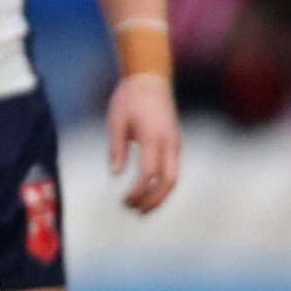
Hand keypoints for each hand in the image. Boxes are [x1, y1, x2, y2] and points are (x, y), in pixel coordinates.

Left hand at [107, 73, 179, 213]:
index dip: (138, 191)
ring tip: (140, 209)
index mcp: (153, 136)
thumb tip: (115, 174)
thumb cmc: (129, 98)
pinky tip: (147, 193)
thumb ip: (116, 148)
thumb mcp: (116, 121)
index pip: (149, 172)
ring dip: (159, 196)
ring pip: (174, 177)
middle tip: (135, 212)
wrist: (150, 78)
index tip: (123, 201)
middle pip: (169, 180)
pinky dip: (162, 185)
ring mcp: (175, 142)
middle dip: (154, 200)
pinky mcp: (175, 143)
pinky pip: (172, 169)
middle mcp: (169, 141)